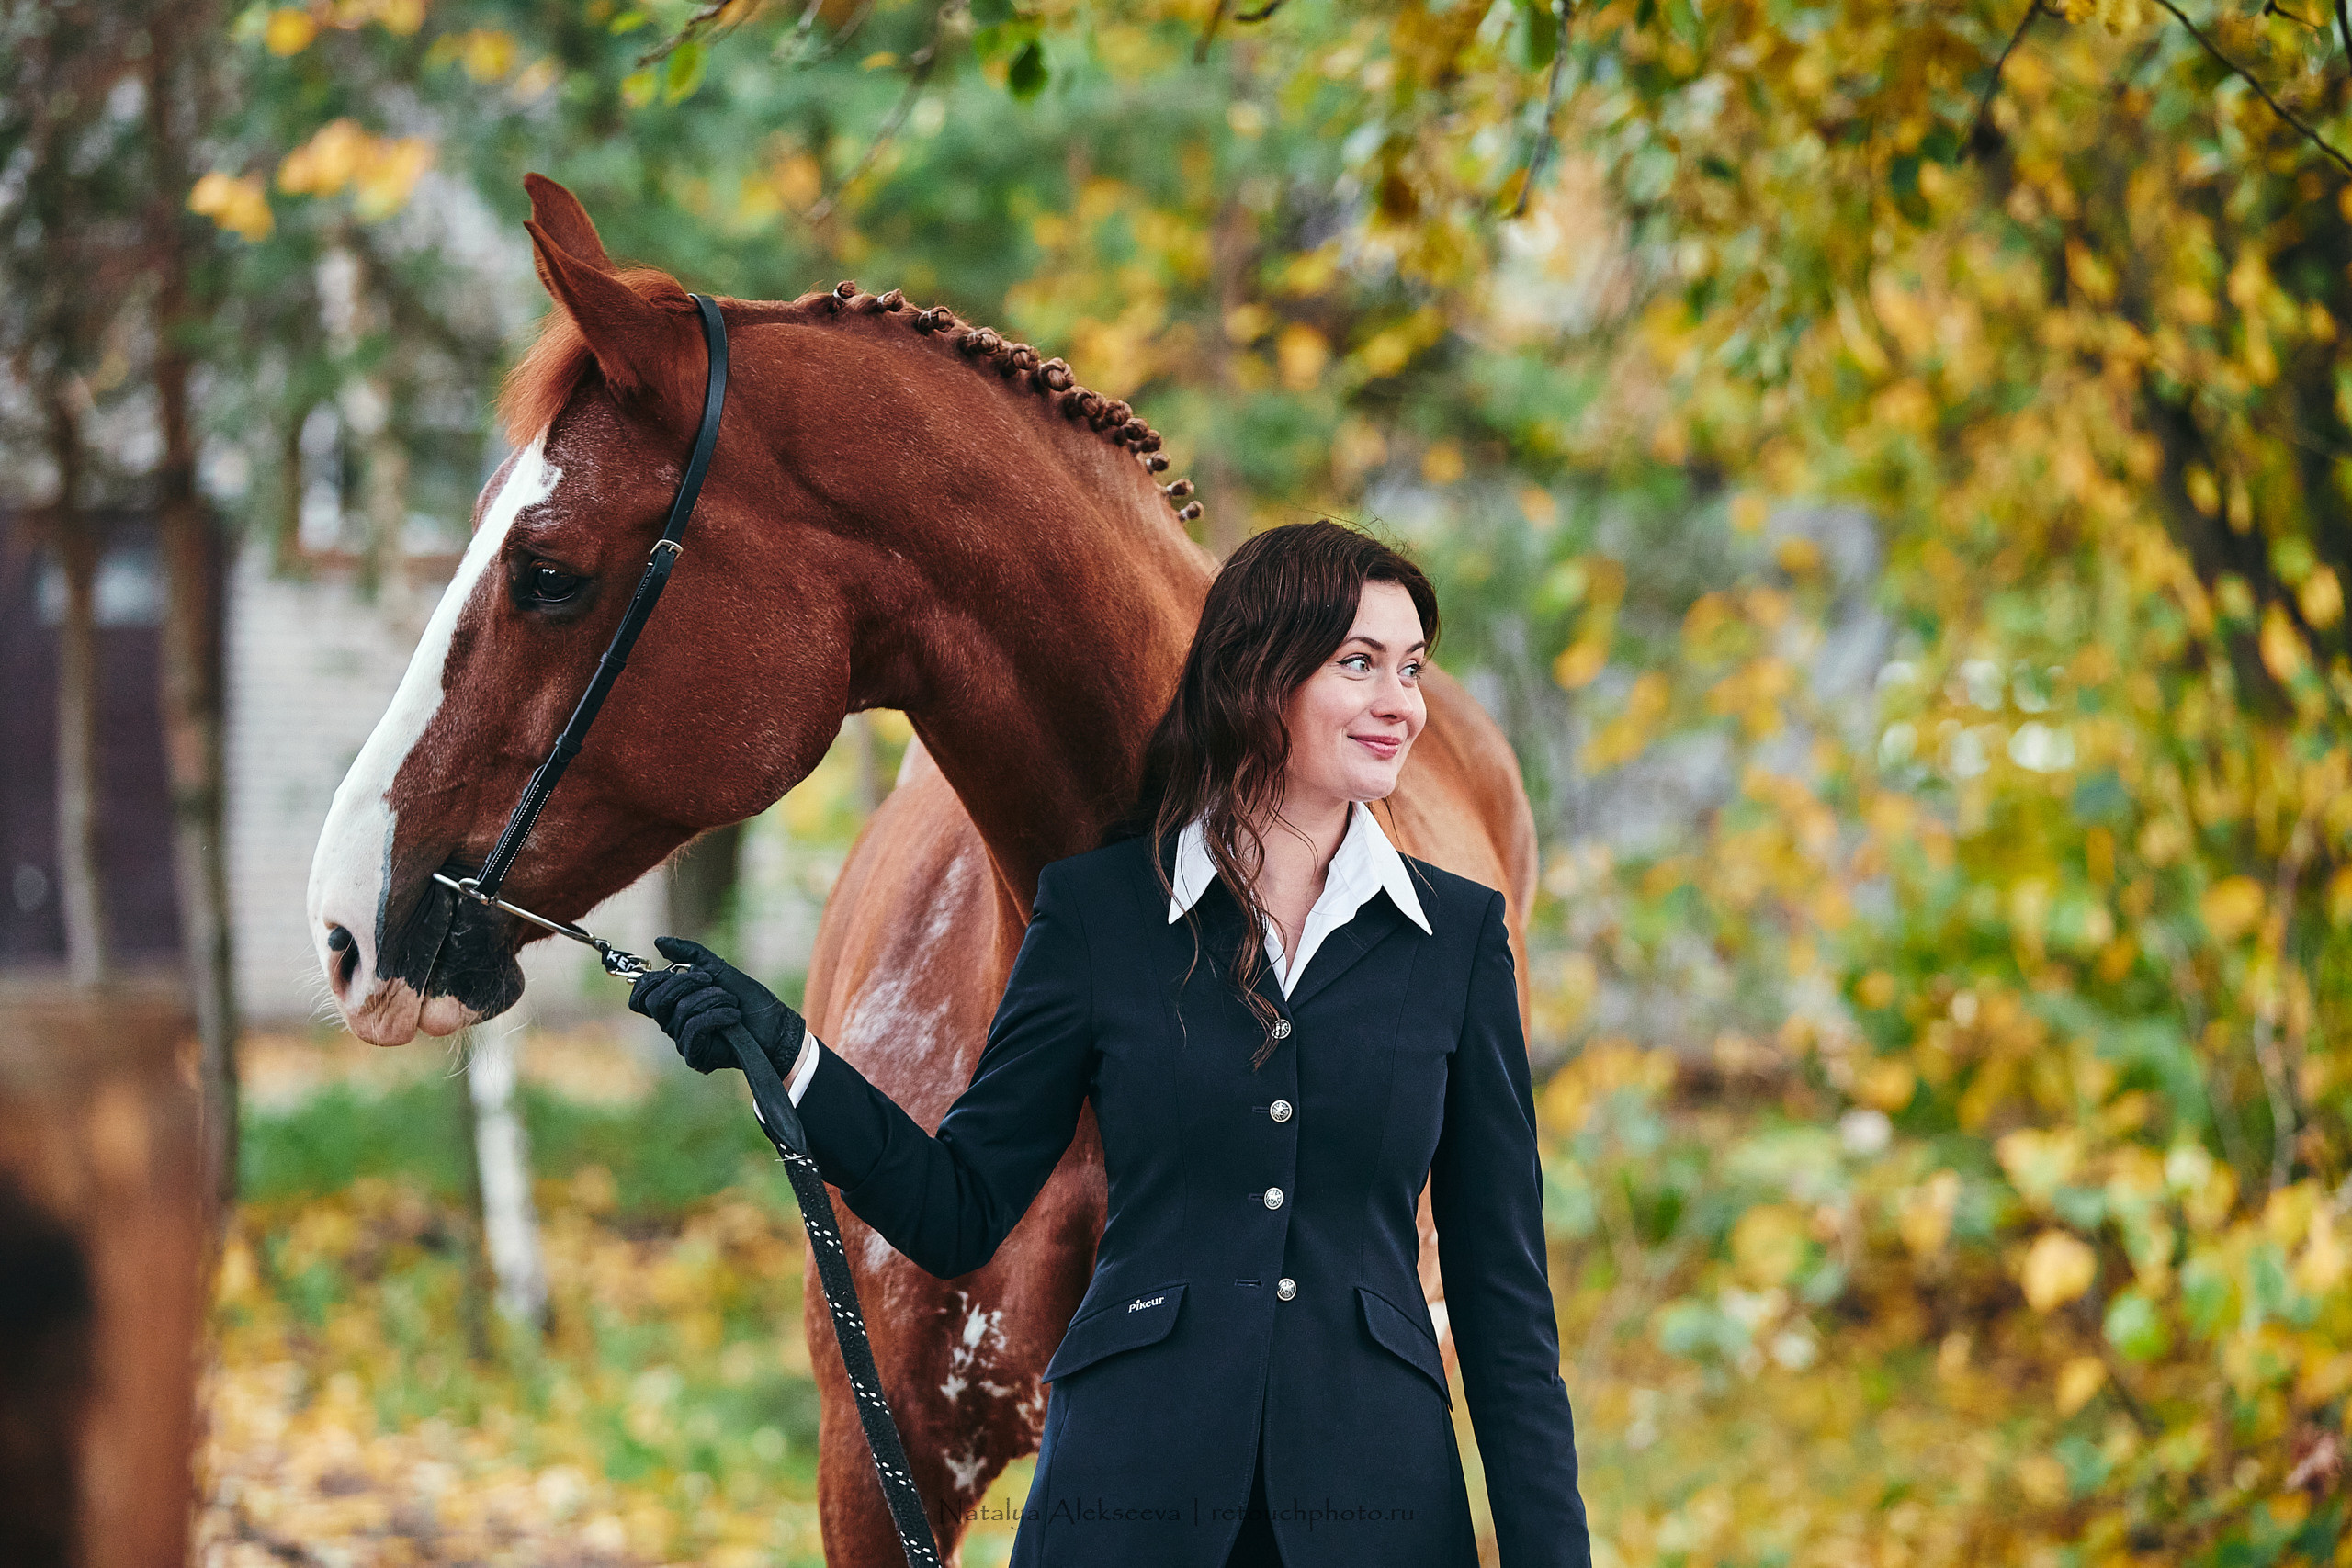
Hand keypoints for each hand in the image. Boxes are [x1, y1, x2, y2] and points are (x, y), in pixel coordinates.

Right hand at [628, 936, 807, 1078]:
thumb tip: (658, 941)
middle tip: (711, 981)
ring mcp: (683, 1041)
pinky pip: (693, 1029)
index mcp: (673, 1004)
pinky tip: (733, 1018)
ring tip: (731, 1003)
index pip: (640, 997)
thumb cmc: (748, 1000)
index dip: (649, 982)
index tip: (671, 971)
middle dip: (685, 983)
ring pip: (681, 1012)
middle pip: (656, 1002)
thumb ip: (689, 955)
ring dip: (712, 1000)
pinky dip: (716, 1016)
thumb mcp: (718, 970)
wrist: (774, 1026)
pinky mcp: (695, 1056)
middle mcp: (673, 1024)